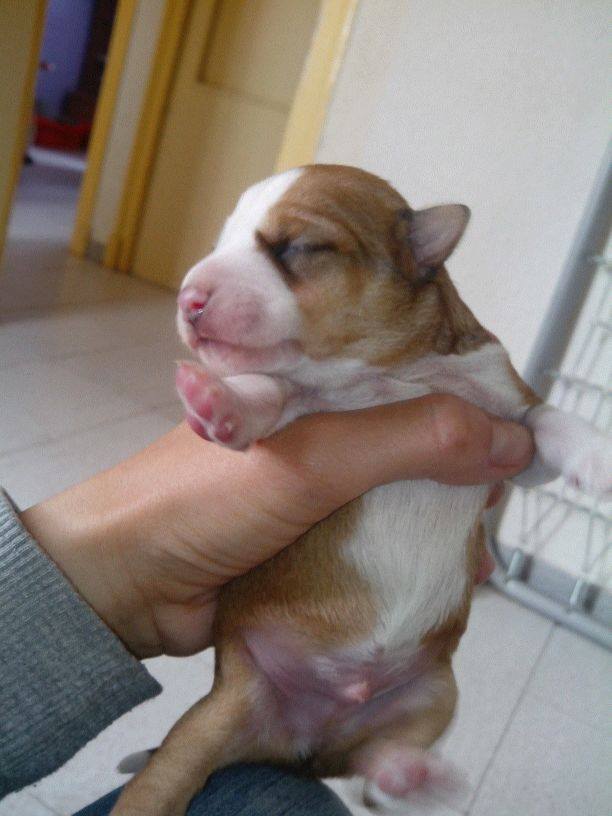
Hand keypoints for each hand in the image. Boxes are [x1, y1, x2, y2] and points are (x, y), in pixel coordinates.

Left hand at [20, 395, 531, 658]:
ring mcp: (319, 481)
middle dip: (464, 464)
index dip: (471, 392)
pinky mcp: (314, 532)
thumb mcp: (312, 456)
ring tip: (477, 546)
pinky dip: (413, 553)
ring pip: (403, 488)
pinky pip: (380, 536)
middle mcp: (324, 422)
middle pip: (417, 432)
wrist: (122, 584)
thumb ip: (410, 440)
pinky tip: (443, 573)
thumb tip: (509, 438)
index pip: (416, 368)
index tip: (516, 430)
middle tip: (498, 499)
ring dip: (442, 516)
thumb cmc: (200, 500)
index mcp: (321, 380)